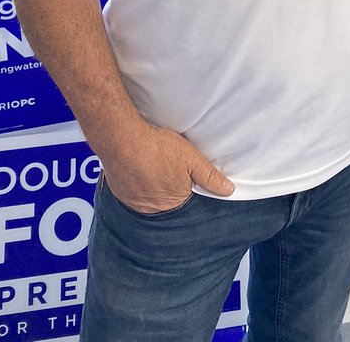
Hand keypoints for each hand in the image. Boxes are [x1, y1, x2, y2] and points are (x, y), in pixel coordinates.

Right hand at [102, 124, 234, 214]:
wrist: (123, 141)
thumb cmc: (158, 148)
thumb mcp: (191, 158)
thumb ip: (210, 176)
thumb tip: (228, 190)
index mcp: (174, 202)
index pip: (187, 203)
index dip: (187, 188)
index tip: (184, 177)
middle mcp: (154, 209)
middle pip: (167, 202)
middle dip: (171, 188)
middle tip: (168, 169)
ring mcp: (135, 203)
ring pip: (149, 199)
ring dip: (153, 187)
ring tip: (154, 168)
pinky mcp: (120, 195)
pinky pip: (132, 194)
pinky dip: (137, 185)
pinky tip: (139, 170)